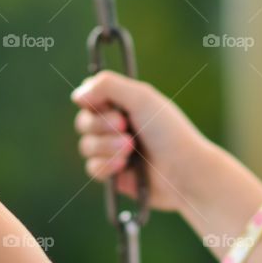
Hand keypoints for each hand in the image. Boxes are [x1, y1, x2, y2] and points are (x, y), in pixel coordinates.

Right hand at [71, 71, 218, 212]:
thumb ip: (107, 86)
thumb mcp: (142, 98)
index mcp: (125, 104)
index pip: (90, 97)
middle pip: (83, 122)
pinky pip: (93, 168)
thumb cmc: (169, 133)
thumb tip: (77, 95)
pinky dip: (106, 165)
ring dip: (106, 146)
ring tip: (130, 149)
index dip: (91, 101)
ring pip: (86, 146)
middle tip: (125, 127)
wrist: (184, 173)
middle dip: (101, 125)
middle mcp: (117, 127)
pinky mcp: (114, 175)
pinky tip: (124, 167)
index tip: (103, 104)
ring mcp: (114, 152)